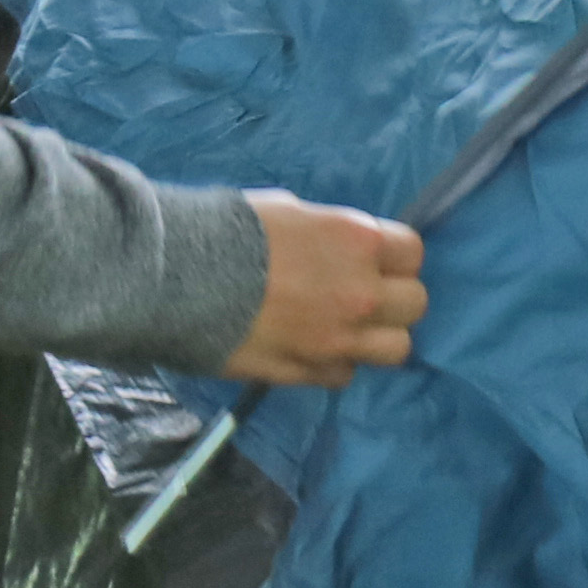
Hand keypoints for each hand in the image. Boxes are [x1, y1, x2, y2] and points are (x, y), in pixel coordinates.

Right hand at [229, 194, 424, 387]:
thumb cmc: (224, 231)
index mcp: (358, 241)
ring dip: (375, 338)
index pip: (413, 253)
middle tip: (360, 296)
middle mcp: (361, 292)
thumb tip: (341, 248)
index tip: (374, 262)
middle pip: (415, 304)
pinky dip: (334, 363)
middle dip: (392, 299)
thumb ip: (330, 235)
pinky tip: (310, 348)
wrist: (172, 279)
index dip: (394, 258)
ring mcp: (339, 337)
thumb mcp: (289, 213)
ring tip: (345, 329)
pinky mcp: (309, 371)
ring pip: (396, 348)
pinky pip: (345, 374)